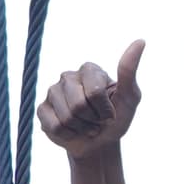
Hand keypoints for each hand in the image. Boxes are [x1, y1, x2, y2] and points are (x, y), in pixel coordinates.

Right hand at [37, 41, 143, 160]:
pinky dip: (68, 135)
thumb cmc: (116, 118)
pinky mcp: (42, 109)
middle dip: (92, 120)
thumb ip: (129, 70)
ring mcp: (52, 92)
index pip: (94, 92)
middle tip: (97, 120)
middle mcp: (68, 77)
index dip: (105, 109)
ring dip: (82, 129)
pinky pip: (55, 126)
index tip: (110, 113)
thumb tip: (140, 41)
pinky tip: (73, 131)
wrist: (100, 142)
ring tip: (86, 126)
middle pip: (78, 105)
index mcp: (89, 69)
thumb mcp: (130, 96)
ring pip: (66, 118)